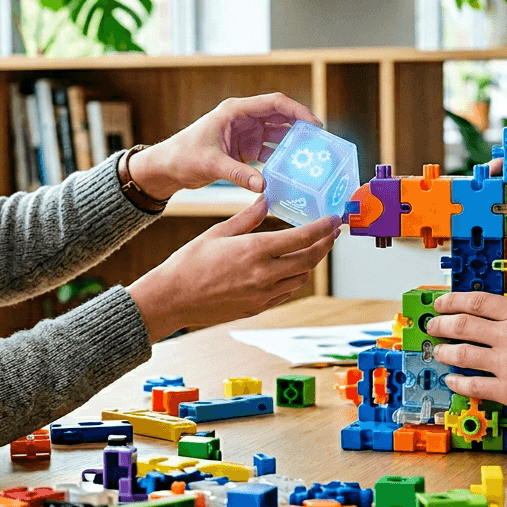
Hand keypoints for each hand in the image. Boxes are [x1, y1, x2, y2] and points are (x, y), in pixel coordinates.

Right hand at [126, 197, 338, 340]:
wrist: (173, 298)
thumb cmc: (190, 262)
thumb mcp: (218, 232)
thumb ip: (248, 217)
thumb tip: (266, 199)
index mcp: (255, 250)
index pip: (302, 238)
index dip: (323, 228)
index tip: (334, 219)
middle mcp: (264, 274)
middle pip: (309, 260)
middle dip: (325, 245)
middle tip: (332, 233)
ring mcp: (262, 294)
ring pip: (301, 277)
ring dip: (311, 262)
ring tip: (313, 248)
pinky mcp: (257, 307)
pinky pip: (286, 291)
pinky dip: (294, 277)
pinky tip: (290, 267)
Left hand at [127, 94, 322, 199]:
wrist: (167, 167)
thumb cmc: (182, 156)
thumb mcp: (210, 164)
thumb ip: (237, 174)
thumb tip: (262, 185)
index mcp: (236, 111)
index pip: (274, 103)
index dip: (297, 111)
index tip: (315, 124)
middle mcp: (243, 119)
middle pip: (280, 118)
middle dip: (301, 128)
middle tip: (320, 143)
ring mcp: (245, 134)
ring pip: (277, 135)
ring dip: (293, 144)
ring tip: (311, 157)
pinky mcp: (244, 149)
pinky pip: (269, 151)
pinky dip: (280, 159)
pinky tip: (292, 171)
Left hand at [426, 264, 506, 425]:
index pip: (477, 301)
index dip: (453, 300)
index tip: (442, 302)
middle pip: (463, 325)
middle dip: (441, 324)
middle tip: (432, 325)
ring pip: (462, 354)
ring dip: (445, 351)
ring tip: (437, 351)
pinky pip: (474, 385)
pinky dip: (459, 382)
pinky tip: (452, 380)